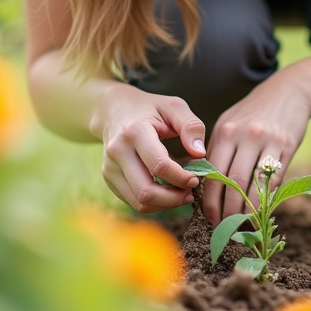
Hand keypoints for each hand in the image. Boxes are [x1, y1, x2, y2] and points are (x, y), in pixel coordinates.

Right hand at [97, 85, 206, 212]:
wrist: (114, 110)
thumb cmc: (150, 108)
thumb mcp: (174, 107)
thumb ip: (191, 126)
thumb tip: (200, 154)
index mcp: (135, 131)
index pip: (159, 165)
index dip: (181, 178)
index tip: (196, 178)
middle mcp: (118, 152)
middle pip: (146, 191)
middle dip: (174, 199)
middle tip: (191, 192)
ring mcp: (110, 168)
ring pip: (139, 202)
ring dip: (165, 204)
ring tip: (182, 193)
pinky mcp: (109, 179)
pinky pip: (134, 202)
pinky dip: (154, 202)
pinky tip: (167, 190)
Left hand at [203, 72, 310, 225]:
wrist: (289, 91)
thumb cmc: (253, 112)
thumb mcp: (230, 123)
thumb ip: (217, 150)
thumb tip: (203, 183)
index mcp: (224, 132)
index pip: (213, 173)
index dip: (209, 200)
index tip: (209, 217)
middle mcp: (243, 136)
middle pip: (232, 183)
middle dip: (227, 210)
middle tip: (225, 227)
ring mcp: (266, 141)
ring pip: (253, 184)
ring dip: (247, 210)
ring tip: (243, 224)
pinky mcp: (286, 146)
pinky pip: (275, 179)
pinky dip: (267, 198)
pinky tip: (262, 209)